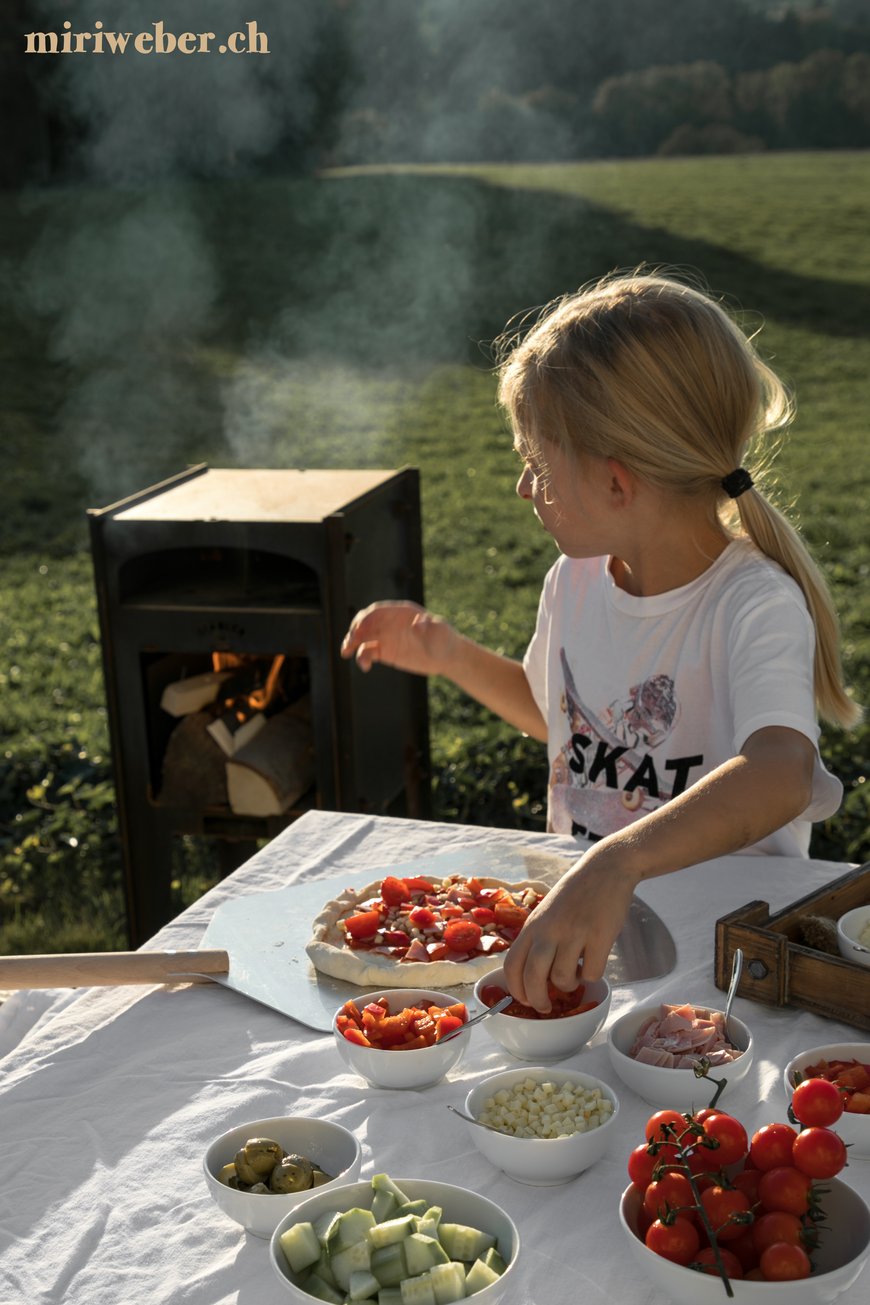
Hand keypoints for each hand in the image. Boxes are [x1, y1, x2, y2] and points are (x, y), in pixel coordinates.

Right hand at [341, 601, 457, 675]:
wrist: (446, 657)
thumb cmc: (445, 639)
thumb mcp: (440, 630)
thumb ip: (429, 625)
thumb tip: (417, 625)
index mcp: (400, 612)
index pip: (377, 611)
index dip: (366, 618)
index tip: (359, 629)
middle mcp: (390, 623)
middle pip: (365, 623)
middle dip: (355, 630)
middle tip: (350, 642)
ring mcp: (386, 637)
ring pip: (363, 637)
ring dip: (352, 643)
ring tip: (346, 652)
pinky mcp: (386, 652)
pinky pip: (369, 652)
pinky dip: (363, 658)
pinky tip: (365, 667)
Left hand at [503, 847, 636, 1010]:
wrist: (604, 869)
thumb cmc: (575, 894)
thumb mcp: (545, 913)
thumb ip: (538, 939)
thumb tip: (533, 976)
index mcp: (532, 925)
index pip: (512, 965)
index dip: (515, 989)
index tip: (524, 1000)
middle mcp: (549, 930)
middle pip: (533, 977)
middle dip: (537, 1000)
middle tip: (546, 1007)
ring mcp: (574, 932)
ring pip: (563, 978)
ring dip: (569, 985)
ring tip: (575, 974)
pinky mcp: (599, 935)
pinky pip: (592, 972)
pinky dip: (592, 976)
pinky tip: (593, 962)